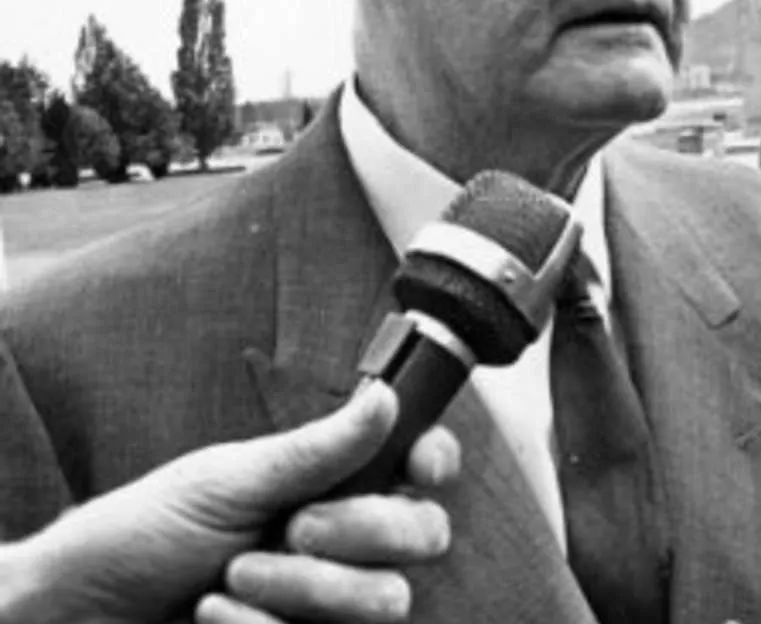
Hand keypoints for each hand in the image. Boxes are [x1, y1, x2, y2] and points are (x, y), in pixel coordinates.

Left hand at [3, 381, 458, 623]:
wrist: (85, 613)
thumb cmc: (152, 530)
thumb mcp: (232, 480)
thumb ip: (319, 449)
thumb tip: (387, 398)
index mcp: (335, 481)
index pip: (419, 465)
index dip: (434, 460)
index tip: (421, 464)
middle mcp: (346, 540)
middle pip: (422, 534)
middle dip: (360, 528)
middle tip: (293, 524)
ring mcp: (329, 601)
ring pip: (386, 600)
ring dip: (306, 586)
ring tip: (235, 573)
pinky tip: (214, 615)